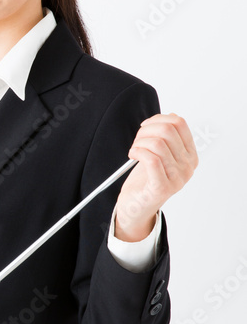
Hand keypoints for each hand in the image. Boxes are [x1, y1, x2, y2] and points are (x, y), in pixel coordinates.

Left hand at [115, 112, 197, 240]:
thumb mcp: (160, 155)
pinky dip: (138, 152)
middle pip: (167, 130)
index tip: (145, 127)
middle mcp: (187, 167)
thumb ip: (167, 137)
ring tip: (134, 150)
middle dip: (146, 131)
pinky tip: (132, 155)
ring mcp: (177, 178)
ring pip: (158, 144)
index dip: (158, 119)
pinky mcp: (162, 187)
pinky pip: (151, 159)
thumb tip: (171, 116)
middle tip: (137, 141)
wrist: (136, 207)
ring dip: (139, 142)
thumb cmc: (146, 179)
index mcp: (190, 155)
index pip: (179, 123)